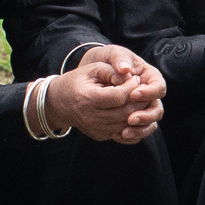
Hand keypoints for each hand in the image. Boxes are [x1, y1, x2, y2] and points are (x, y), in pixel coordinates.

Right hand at [42, 56, 164, 143]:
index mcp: (87, 99)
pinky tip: (136, 110)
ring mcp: (95, 129)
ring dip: (140, 112)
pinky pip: (123, 133)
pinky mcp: (100, 135)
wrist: (59, 103)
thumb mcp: (93, 69)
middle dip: (140, 100)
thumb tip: (132, 78)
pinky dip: (134, 123)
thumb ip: (113, 71)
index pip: (118, 97)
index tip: (136, 78)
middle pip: (125, 113)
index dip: (131, 87)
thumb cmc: (78, 81)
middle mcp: (90, 117)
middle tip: (145, 89)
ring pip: (127, 124)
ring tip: (142, 98)